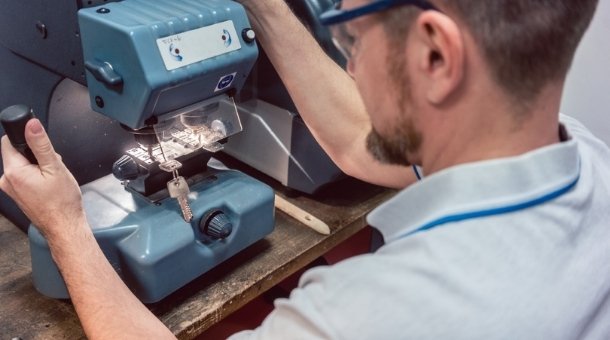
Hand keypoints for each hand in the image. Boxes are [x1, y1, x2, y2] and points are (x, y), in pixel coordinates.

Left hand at [0, 119, 85, 238]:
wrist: (64, 226)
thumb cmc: (62, 203)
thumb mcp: (55, 167)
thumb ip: (41, 144)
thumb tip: (31, 125)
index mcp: (14, 172)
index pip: (9, 141)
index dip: (26, 138)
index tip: (40, 146)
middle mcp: (7, 181)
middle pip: (18, 153)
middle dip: (36, 155)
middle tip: (52, 167)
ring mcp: (12, 190)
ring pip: (23, 166)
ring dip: (38, 167)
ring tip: (52, 180)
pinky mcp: (18, 195)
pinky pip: (25, 177)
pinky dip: (37, 177)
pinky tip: (49, 187)